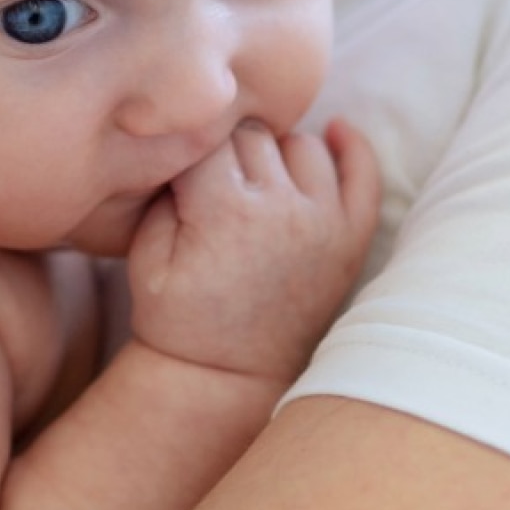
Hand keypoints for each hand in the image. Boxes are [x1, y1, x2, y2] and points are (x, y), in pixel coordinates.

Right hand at [125, 118, 379, 380]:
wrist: (225, 377)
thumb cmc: (176, 316)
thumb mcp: (145, 252)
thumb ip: (163, 187)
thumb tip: (190, 139)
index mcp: (224, 211)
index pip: (210, 134)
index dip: (190, 144)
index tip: (178, 166)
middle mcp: (282, 209)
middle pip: (255, 133)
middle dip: (227, 147)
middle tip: (209, 178)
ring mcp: (324, 223)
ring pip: (303, 144)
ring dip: (275, 152)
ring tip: (250, 178)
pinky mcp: (350, 239)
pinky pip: (364, 176)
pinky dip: (353, 148)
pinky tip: (334, 132)